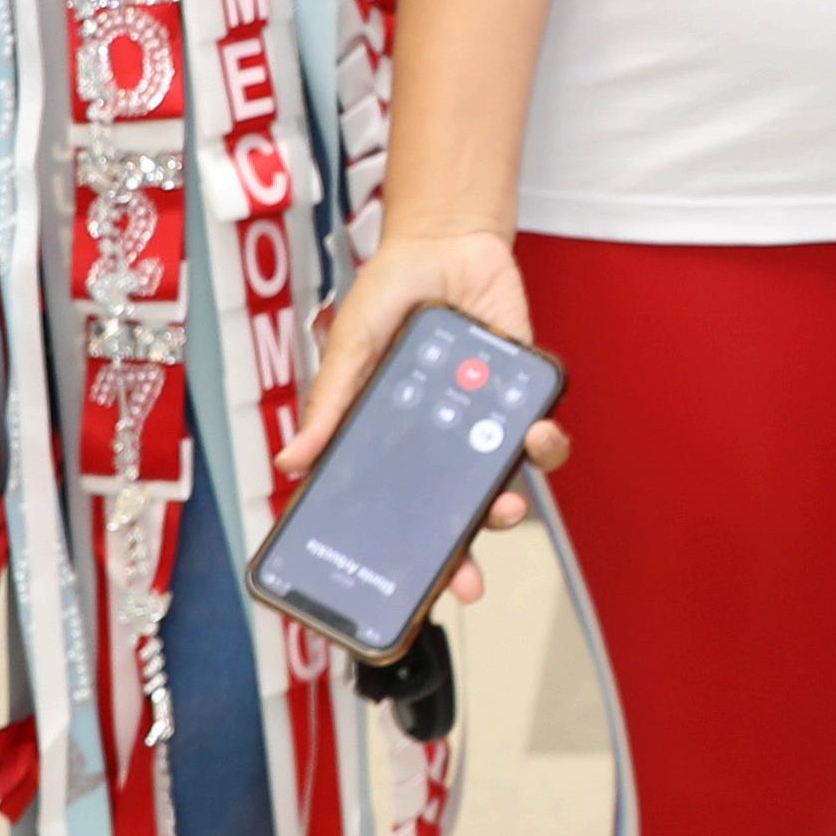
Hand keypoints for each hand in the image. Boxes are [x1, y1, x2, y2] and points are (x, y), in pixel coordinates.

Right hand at [278, 225, 566, 614]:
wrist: (444, 242)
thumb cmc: (388, 295)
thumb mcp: (351, 348)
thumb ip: (331, 403)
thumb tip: (291, 463)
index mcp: (398, 442)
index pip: (404, 510)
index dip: (411, 553)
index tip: (412, 593)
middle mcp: (444, 442)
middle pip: (457, 513)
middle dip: (465, 552)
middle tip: (468, 580)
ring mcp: (485, 423)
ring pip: (503, 482)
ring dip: (508, 502)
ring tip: (505, 504)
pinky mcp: (523, 397)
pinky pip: (541, 435)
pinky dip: (544, 441)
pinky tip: (537, 432)